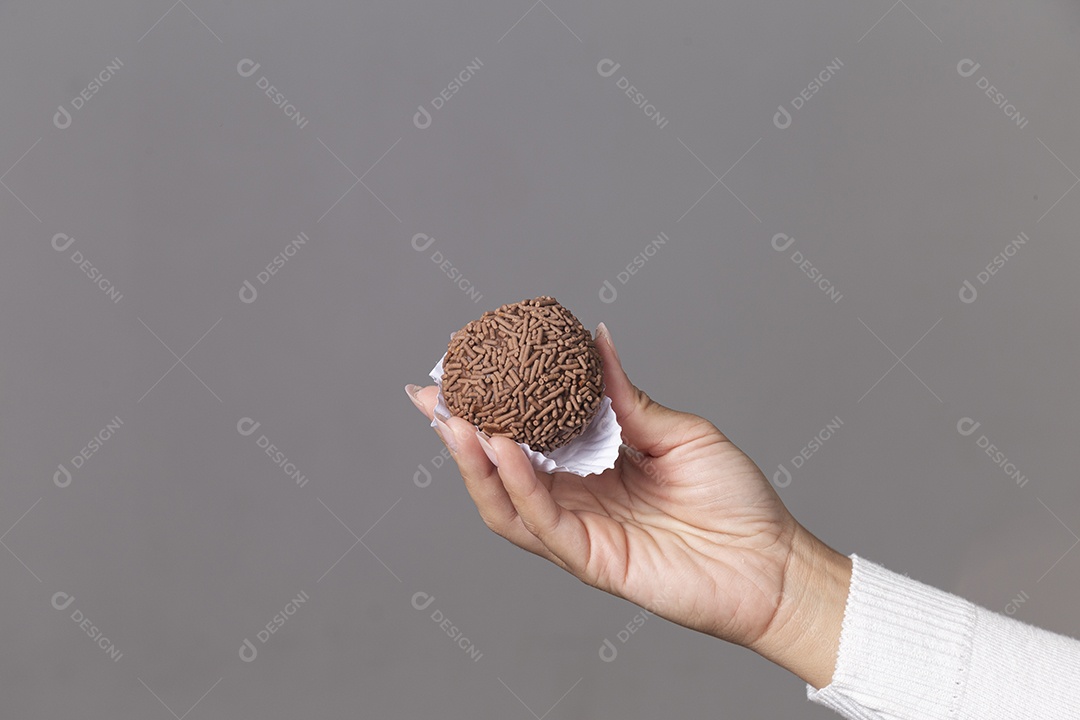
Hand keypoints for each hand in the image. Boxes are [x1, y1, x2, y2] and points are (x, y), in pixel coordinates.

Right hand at [406, 322, 849, 687]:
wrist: (772, 561)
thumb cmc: (734, 498)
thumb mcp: (676, 430)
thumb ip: (625, 396)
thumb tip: (596, 339)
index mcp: (592, 468)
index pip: (527, 434)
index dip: (490, 404)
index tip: (462, 365)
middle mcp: (576, 500)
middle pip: (501, 468)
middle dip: (460, 431)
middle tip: (430, 392)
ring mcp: (579, 532)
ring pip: (506, 500)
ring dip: (475, 460)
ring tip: (454, 418)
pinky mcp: (591, 559)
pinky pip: (542, 522)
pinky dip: (516, 484)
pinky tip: (502, 449)